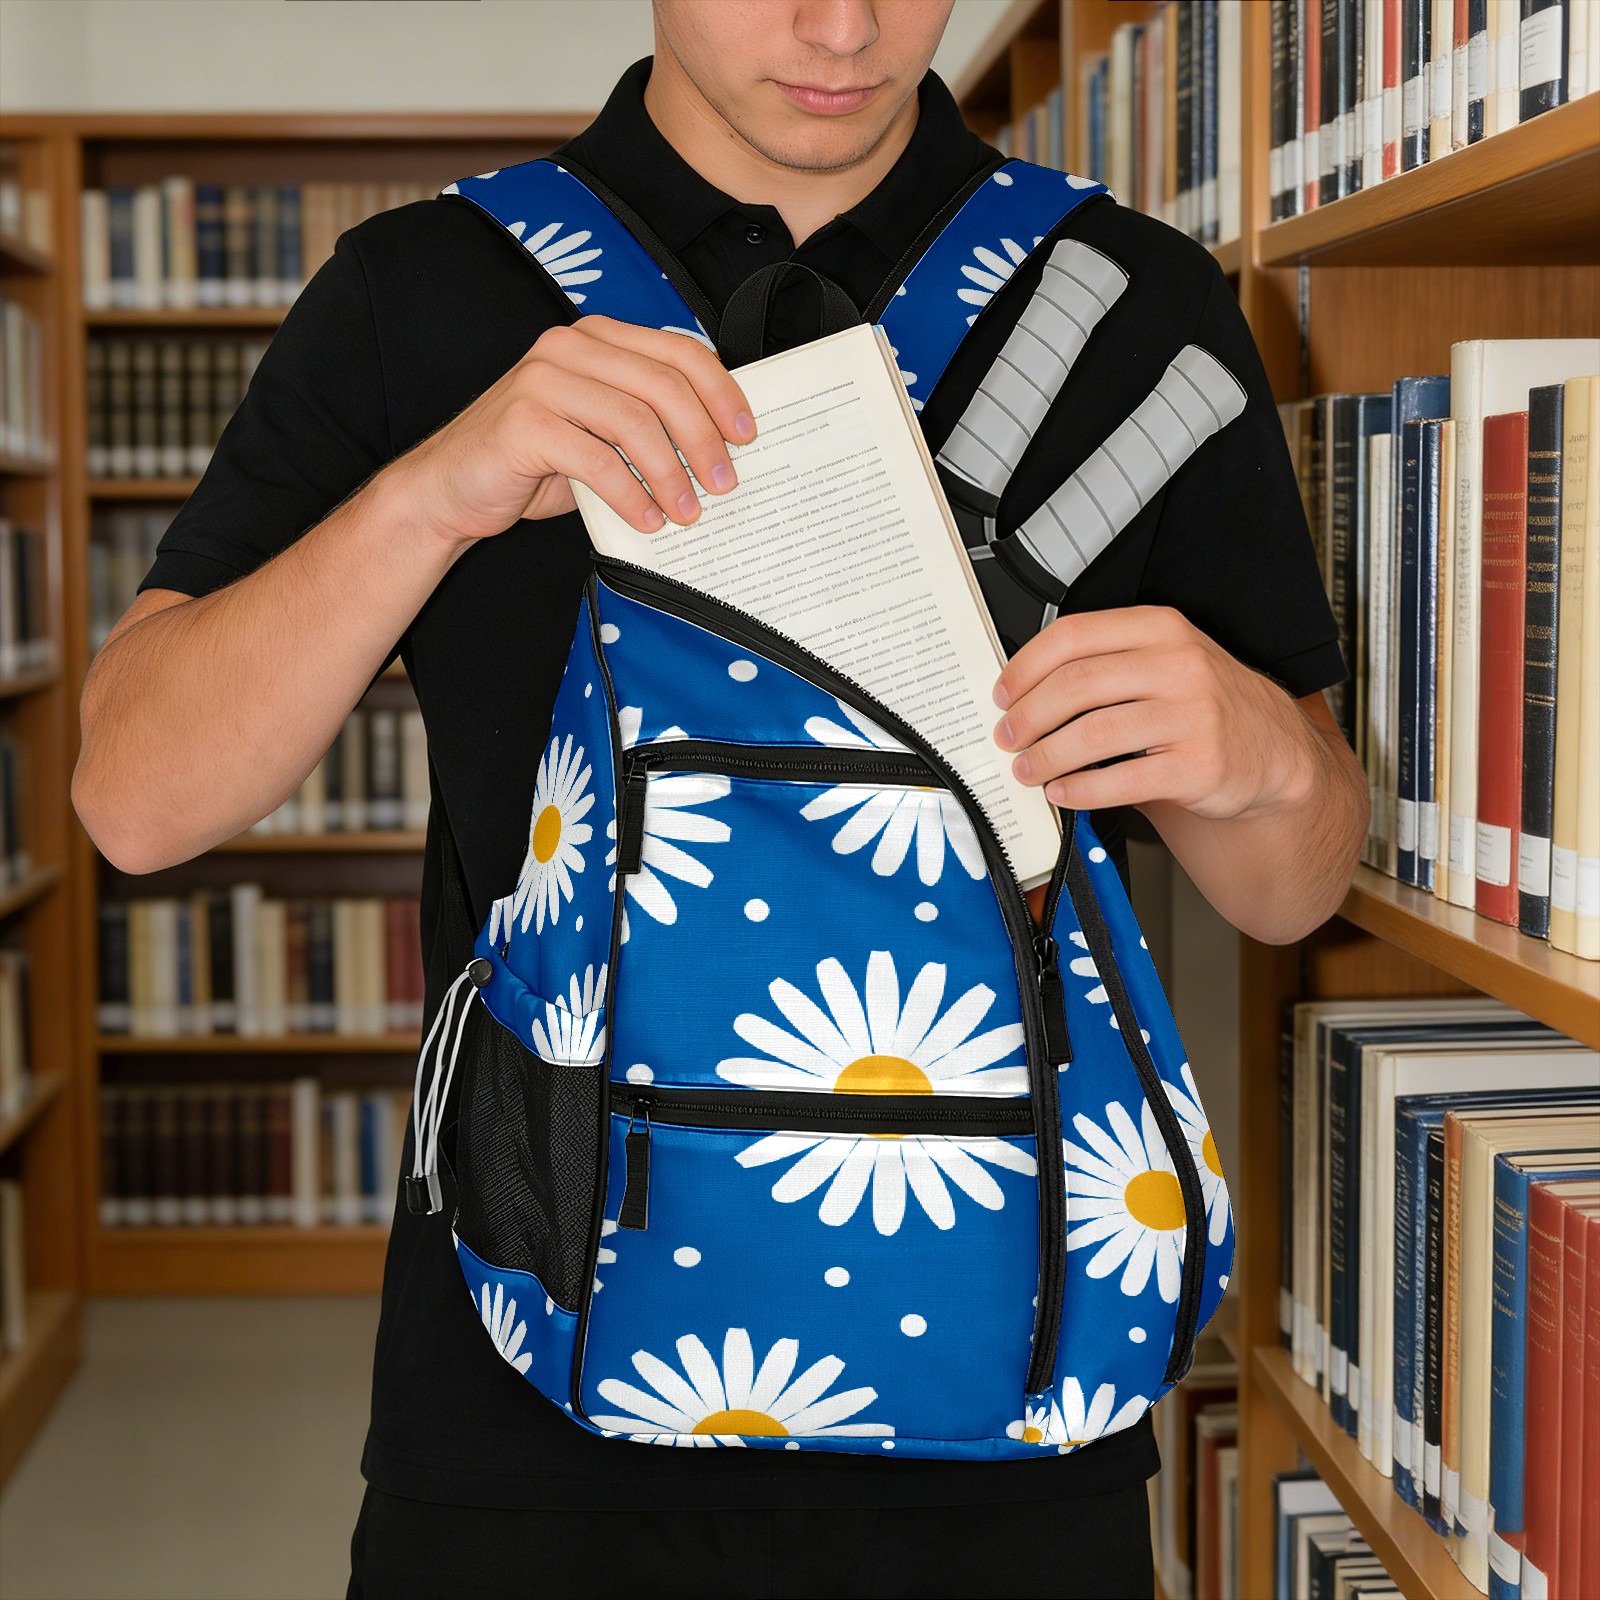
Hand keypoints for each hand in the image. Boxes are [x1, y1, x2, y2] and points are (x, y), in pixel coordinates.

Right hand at [389, 313, 755, 546]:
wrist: (451, 489)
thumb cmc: (533, 463)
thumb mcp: (598, 434)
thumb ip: (645, 425)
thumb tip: (717, 452)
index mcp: (596, 339)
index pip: (677, 352)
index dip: (721, 393)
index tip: (747, 436)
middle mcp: (569, 347)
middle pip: (663, 386)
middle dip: (703, 439)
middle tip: (724, 483)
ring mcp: (542, 380)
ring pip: (634, 422)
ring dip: (671, 474)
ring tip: (688, 512)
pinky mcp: (523, 422)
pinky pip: (596, 459)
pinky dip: (630, 495)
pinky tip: (647, 521)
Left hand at [991, 605, 1314, 820]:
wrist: (1272, 748)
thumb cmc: (1205, 703)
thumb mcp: (1164, 661)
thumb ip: (1105, 663)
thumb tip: (1024, 692)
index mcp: (1160, 628)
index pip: (1073, 636)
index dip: (1025, 667)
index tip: (1003, 694)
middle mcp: (1178, 665)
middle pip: (1076, 684)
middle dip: (1028, 716)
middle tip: (1008, 736)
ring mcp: (1192, 715)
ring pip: (1093, 733)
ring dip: (1047, 756)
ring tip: (1028, 769)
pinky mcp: (1198, 765)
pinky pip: (1121, 779)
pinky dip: (1081, 791)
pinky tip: (1063, 793)